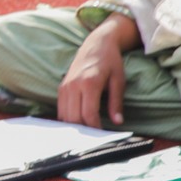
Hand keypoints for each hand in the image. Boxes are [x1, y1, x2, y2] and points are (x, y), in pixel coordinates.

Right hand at [57, 13, 136, 127]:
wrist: (96, 44)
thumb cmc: (110, 62)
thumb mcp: (119, 81)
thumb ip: (116, 102)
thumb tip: (117, 122)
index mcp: (89, 82)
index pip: (88, 113)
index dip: (94, 128)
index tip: (102, 135)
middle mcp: (73, 85)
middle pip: (73, 117)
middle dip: (84, 130)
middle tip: (95, 136)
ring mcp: (65, 86)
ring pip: (64, 115)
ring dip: (75, 126)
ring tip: (87, 131)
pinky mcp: (61, 87)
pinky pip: (61, 109)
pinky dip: (68, 118)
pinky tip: (79, 122)